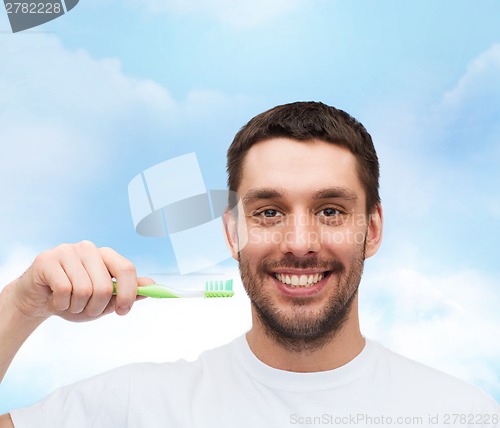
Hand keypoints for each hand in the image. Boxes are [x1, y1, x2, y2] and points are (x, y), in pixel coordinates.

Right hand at [10, 241, 151, 321]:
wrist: (37, 301)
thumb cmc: (74, 299)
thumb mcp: (104, 300)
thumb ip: (127, 292)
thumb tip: (153, 286)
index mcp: (105, 254)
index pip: (126, 268)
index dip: (129, 292)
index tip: (123, 311)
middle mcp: (88, 248)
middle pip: (104, 285)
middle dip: (96, 308)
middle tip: (86, 311)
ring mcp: (67, 251)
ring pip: (83, 290)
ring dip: (77, 307)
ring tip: (70, 304)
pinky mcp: (47, 259)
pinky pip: (63, 290)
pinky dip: (61, 304)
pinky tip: (56, 300)